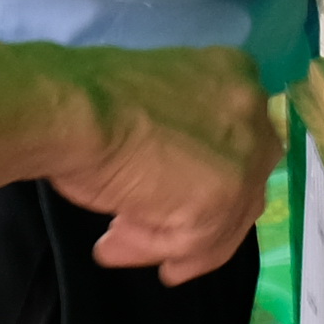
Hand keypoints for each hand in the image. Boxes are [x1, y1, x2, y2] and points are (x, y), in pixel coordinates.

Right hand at [53, 46, 279, 277]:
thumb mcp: (154, 93)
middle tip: (140, 227)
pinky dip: (151, 249)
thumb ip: (181, 123)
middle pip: (237, 186)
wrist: (71, 111)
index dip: (201, 176)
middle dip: (191, 215)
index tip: (167, 196)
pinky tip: (112, 248)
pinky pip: (191, 242)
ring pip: (216, 221)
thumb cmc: (91, 94)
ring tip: (114, 245)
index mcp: (236, 75)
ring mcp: (244, 159)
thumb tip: (168, 170)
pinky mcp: (222, 201)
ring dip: (163, 238)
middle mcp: (252, 114)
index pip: (235, 141)